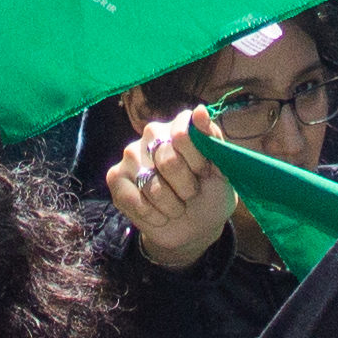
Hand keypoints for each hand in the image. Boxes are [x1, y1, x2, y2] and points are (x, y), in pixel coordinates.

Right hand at [104, 108, 239, 267]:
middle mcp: (152, 134)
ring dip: (171, 205)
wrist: (193, 227)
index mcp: (179, 125)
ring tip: (176, 207)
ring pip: (151, 184)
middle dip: (186, 187)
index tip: (205, 174)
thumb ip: (212, 140)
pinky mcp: (115, 177)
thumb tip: (200, 110)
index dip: (197, 161)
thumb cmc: (209, 194)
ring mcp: (131, 155)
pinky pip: (133, 199)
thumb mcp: (222, 171)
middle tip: (191, 194)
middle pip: (167, 160)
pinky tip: (160, 215)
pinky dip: (153, 215)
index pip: (183, 134)